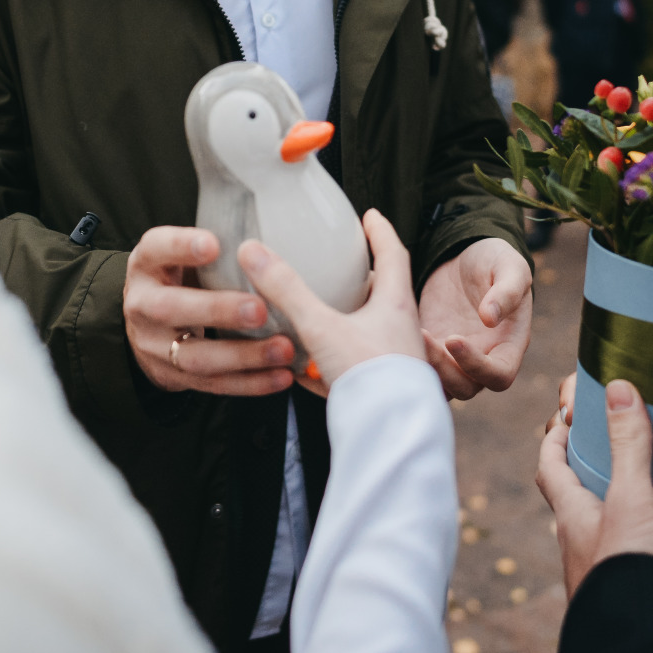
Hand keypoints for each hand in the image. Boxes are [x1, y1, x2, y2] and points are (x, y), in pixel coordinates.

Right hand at [124, 226, 294, 395]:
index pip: (156, 248)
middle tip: (258, 309)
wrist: (149, 326)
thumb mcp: (186, 256)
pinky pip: (213, 383)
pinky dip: (251, 382)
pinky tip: (281, 376)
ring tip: (283, 349)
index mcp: (146, 264)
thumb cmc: (183, 279)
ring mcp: (153, 345)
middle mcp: (142, 305)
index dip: (181, 246)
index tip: (214, 245)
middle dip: (217, 310)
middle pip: (171, 308)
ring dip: (243, 354)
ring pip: (195, 355)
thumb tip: (264, 246)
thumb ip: (217, 251)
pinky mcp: (172, 376)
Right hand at [238, 210, 424, 396]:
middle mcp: (401, 329)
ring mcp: (391, 360)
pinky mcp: (378, 388)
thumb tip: (252, 250)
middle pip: (384, 293)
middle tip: (342, 265)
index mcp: (396, 304)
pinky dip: (334, 359)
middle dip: (363, 277)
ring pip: (367, 331)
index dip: (380, 231)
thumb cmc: (370, 376)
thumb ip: (286, 290)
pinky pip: (355, 366)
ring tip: (320, 313)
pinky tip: (309, 369)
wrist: (389, 437)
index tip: (369, 215)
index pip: (393, 253)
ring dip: (346, 319)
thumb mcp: (322, 326)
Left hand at [419, 237, 532, 398]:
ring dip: (422, 366)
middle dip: (443, 369)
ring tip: (408, 333)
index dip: (478, 366)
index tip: (454, 339)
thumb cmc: (494, 261)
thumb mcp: (509, 266)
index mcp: (509, 345)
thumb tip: (491, 317)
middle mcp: (482, 359)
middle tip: (423, 336)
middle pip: (465, 387)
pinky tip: (393, 329)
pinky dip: (405, 355)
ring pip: (439, 384)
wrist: (464, 258)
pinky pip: (418, 366)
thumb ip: (507, 290)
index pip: (500, 374)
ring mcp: (454, 358)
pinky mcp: (429, 349)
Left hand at [544, 377, 652, 618]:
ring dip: (641, 515)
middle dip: (601, 471)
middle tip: (627, 448)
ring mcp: (609, 570)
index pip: (550, 465)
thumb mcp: (630, 499)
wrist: (634, 638)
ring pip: (622, 534)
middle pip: (584, 497)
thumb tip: (618, 388)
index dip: (555, 437)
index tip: (569, 415)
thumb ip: (629, 447)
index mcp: (574, 514)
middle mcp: (585, 542)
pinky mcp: (638, 594)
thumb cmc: (624, 570)